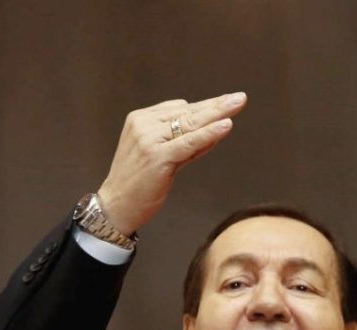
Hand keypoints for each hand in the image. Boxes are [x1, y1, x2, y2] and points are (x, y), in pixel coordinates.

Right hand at [96, 93, 246, 234]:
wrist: (116, 205)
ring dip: (217, 113)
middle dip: (216, 105)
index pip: (180, 109)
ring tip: (238, 103)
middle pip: (187, 112)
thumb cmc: (139, 184)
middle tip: (239, 97)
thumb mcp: (160, 156)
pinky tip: (226, 125)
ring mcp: (149, 139)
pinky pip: (189, 142)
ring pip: (191, 124)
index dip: (206, 108)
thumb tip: (214, 132)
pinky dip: (209, 133)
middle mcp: (144, 124)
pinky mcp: (158, 156)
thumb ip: (184, 143)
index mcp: (141, 119)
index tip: (226, 103)